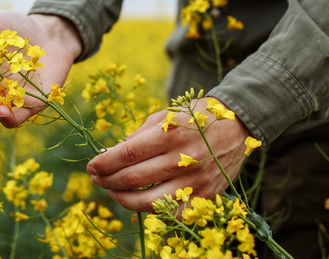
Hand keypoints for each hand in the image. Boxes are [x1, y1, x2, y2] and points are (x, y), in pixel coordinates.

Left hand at [86, 97, 249, 211]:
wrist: (237, 125)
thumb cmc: (194, 117)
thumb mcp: (164, 116)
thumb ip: (137, 136)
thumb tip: (109, 155)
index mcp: (170, 134)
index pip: (127, 155)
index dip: (104, 163)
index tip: (91, 165)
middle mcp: (183, 159)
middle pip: (133, 179)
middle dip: (107, 180)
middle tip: (95, 178)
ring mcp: (195, 181)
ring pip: (149, 201)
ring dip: (123, 198)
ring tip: (112, 191)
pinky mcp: (206, 196)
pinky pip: (172, 212)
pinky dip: (150, 210)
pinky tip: (138, 202)